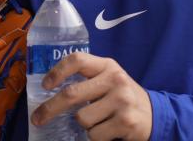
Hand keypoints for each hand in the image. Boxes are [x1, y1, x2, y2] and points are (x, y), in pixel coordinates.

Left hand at [30, 52, 151, 140]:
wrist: (154, 114)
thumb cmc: (122, 96)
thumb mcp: (109, 80)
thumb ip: (88, 79)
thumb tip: (50, 90)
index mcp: (107, 65)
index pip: (77, 60)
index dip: (57, 72)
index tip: (45, 85)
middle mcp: (115, 79)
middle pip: (71, 94)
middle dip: (50, 108)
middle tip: (37, 118)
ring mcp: (121, 101)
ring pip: (81, 118)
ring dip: (83, 124)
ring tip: (97, 121)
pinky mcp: (125, 122)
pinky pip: (94, 134)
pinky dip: (94, 136)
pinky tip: (106, 130)